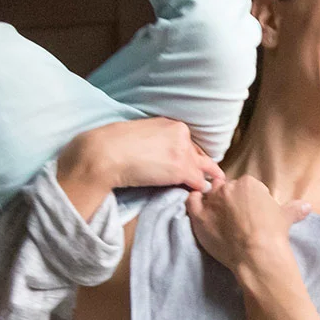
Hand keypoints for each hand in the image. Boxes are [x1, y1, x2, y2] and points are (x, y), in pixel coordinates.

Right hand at [58, 117, 222, 193]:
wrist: (105, 153)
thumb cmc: (112, 143)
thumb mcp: (140, 133)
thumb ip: (155, 139)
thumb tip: (157, 152)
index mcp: (170, 124)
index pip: (187, 141)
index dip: (189, 154)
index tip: (188, 164)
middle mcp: (181, 134)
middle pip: (198, 154)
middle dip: (201, 166)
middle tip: (209, 177)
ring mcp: (183, 152)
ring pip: (203, 168)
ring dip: (205, 179)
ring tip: (214, 186)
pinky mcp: (182, 169)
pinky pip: (200, 182)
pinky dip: (200, 190)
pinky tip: (199, 195)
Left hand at [187, 173, 313, 269]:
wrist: (257, 255)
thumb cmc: (273, 234)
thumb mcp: (285, 218)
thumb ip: (293, 209)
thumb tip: (307, 206)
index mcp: (247, 183)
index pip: (244, 185)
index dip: (247, 198)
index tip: (251, 210)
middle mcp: (228, 188)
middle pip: (225, 188)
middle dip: (230, 199)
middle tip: (235, 216)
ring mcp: (212, 201)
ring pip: (208, 193)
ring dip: (212, 201)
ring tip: (218, 215)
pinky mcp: (199, 216)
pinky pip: (191, 201)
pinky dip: (194, 201)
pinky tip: (198, 208)